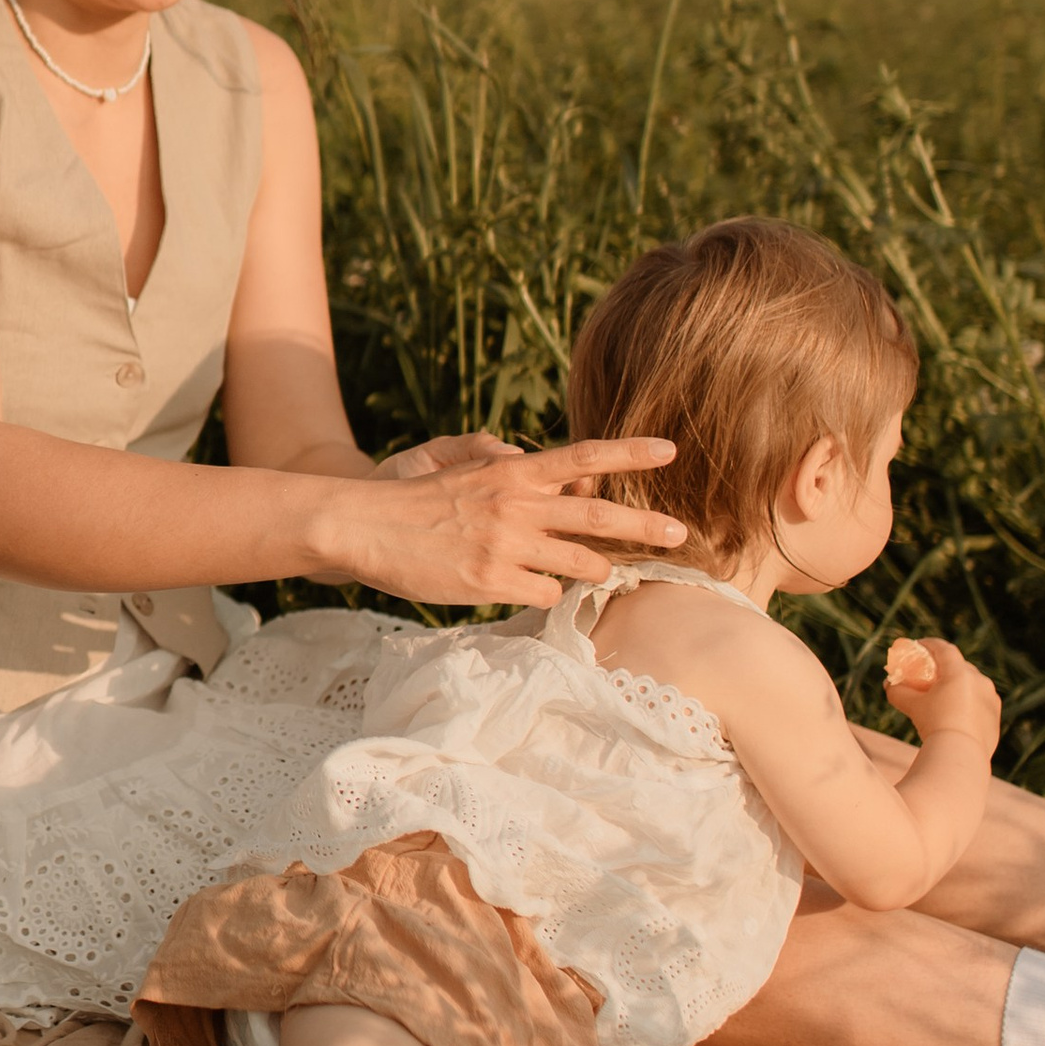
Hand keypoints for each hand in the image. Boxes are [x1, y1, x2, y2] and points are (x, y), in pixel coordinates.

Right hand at [326, 436, 685, 612]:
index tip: (671, 449)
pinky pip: (543, 595)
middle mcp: (516, 505)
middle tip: (681, 533)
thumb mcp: (461, 465)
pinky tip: (522, 588)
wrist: (363, 527)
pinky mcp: (489, 582)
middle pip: (598, 515)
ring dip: (595, 572)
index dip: (631, 452)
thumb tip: (538, 464)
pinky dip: (543, 594)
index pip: (583, 456)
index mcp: (511, 472)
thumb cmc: (414, 499)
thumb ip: (504, 461)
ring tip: (597, 573)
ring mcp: (505, 546)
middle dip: (647, 525)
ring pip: (580, 564)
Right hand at [883, 636, 1000, 756]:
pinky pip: (980, 702)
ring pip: (972, 685)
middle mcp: (979, 681)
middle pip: (960, 666)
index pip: (945, 649)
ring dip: (958, 685)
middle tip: (931, 674)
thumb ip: (898, 692)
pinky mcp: (995, 716)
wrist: (960, 754)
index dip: (930, 645)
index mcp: (960, 673)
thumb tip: (889, 685)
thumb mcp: (912, 706)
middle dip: (945, 667)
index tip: (920, 645)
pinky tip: (958, 713)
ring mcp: (990, 698)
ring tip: (945, 695)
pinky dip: (968, 702)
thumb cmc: (934, 725)